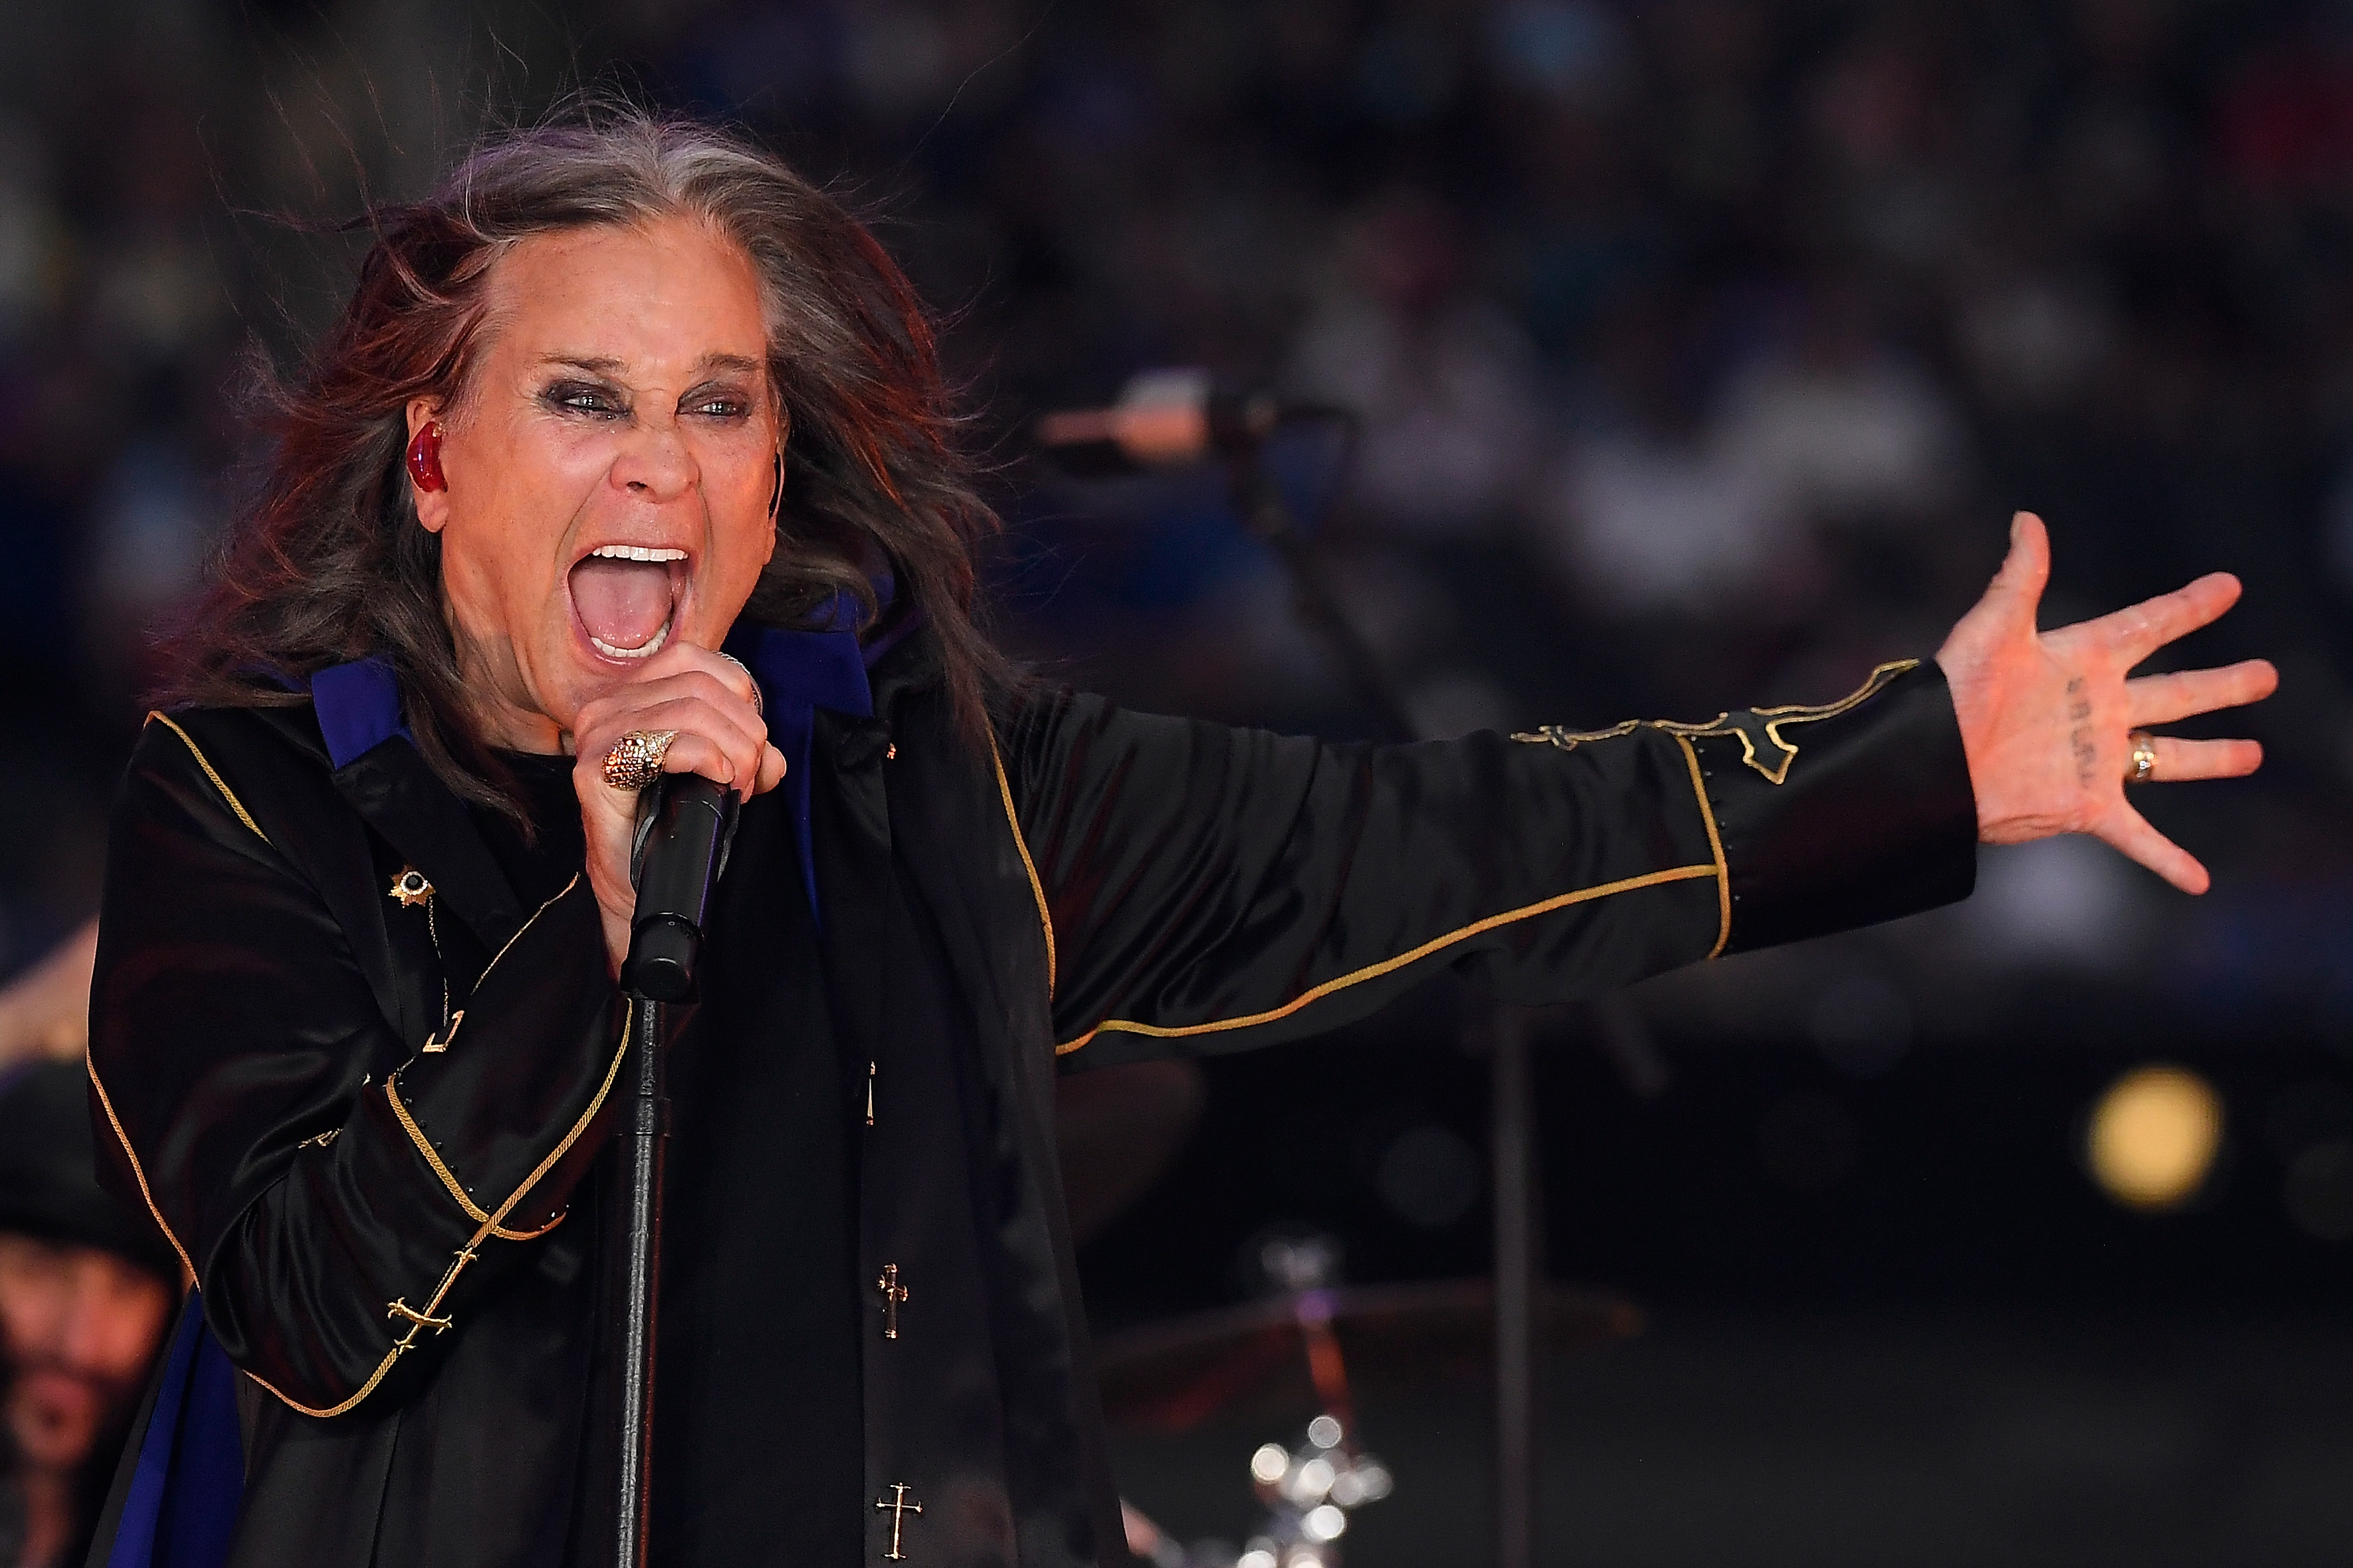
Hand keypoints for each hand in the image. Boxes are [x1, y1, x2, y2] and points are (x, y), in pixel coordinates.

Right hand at [570, 644, 787, 971]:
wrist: (640, 886)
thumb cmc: (674, 825)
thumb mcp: (721, 776)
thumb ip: (749, 753)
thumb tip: (773, 756)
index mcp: (633, 693)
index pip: (698, 661)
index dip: (741, 696)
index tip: (752, 743)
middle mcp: (608, 706)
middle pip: (700, 686)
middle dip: (744, 731)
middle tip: (751, 777)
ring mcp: (597, 735)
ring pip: (690, 710)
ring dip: (732, 750)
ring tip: (738, 786)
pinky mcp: (595, 770)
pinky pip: (666, 743)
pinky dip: (706, 757)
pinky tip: (720, 780)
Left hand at [1935, 512, 2275, 893]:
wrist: (1928, 765)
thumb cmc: (1953, 693)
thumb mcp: (1992, 631)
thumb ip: (2019, 577)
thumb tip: (2027, 518)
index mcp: (2080, 660)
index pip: (2148, 626)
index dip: (2188, 607)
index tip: (2229, 586)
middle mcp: (2097, 709)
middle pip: (2176, 694)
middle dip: (2222, 686)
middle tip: (2268, 675)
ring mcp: (2095, 759)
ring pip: (2170, 759)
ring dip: (2213, 759)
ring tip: (2254, 754)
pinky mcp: (2085, 806)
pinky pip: (2137, 836)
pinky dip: (2168, 860)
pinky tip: (2198, 881)